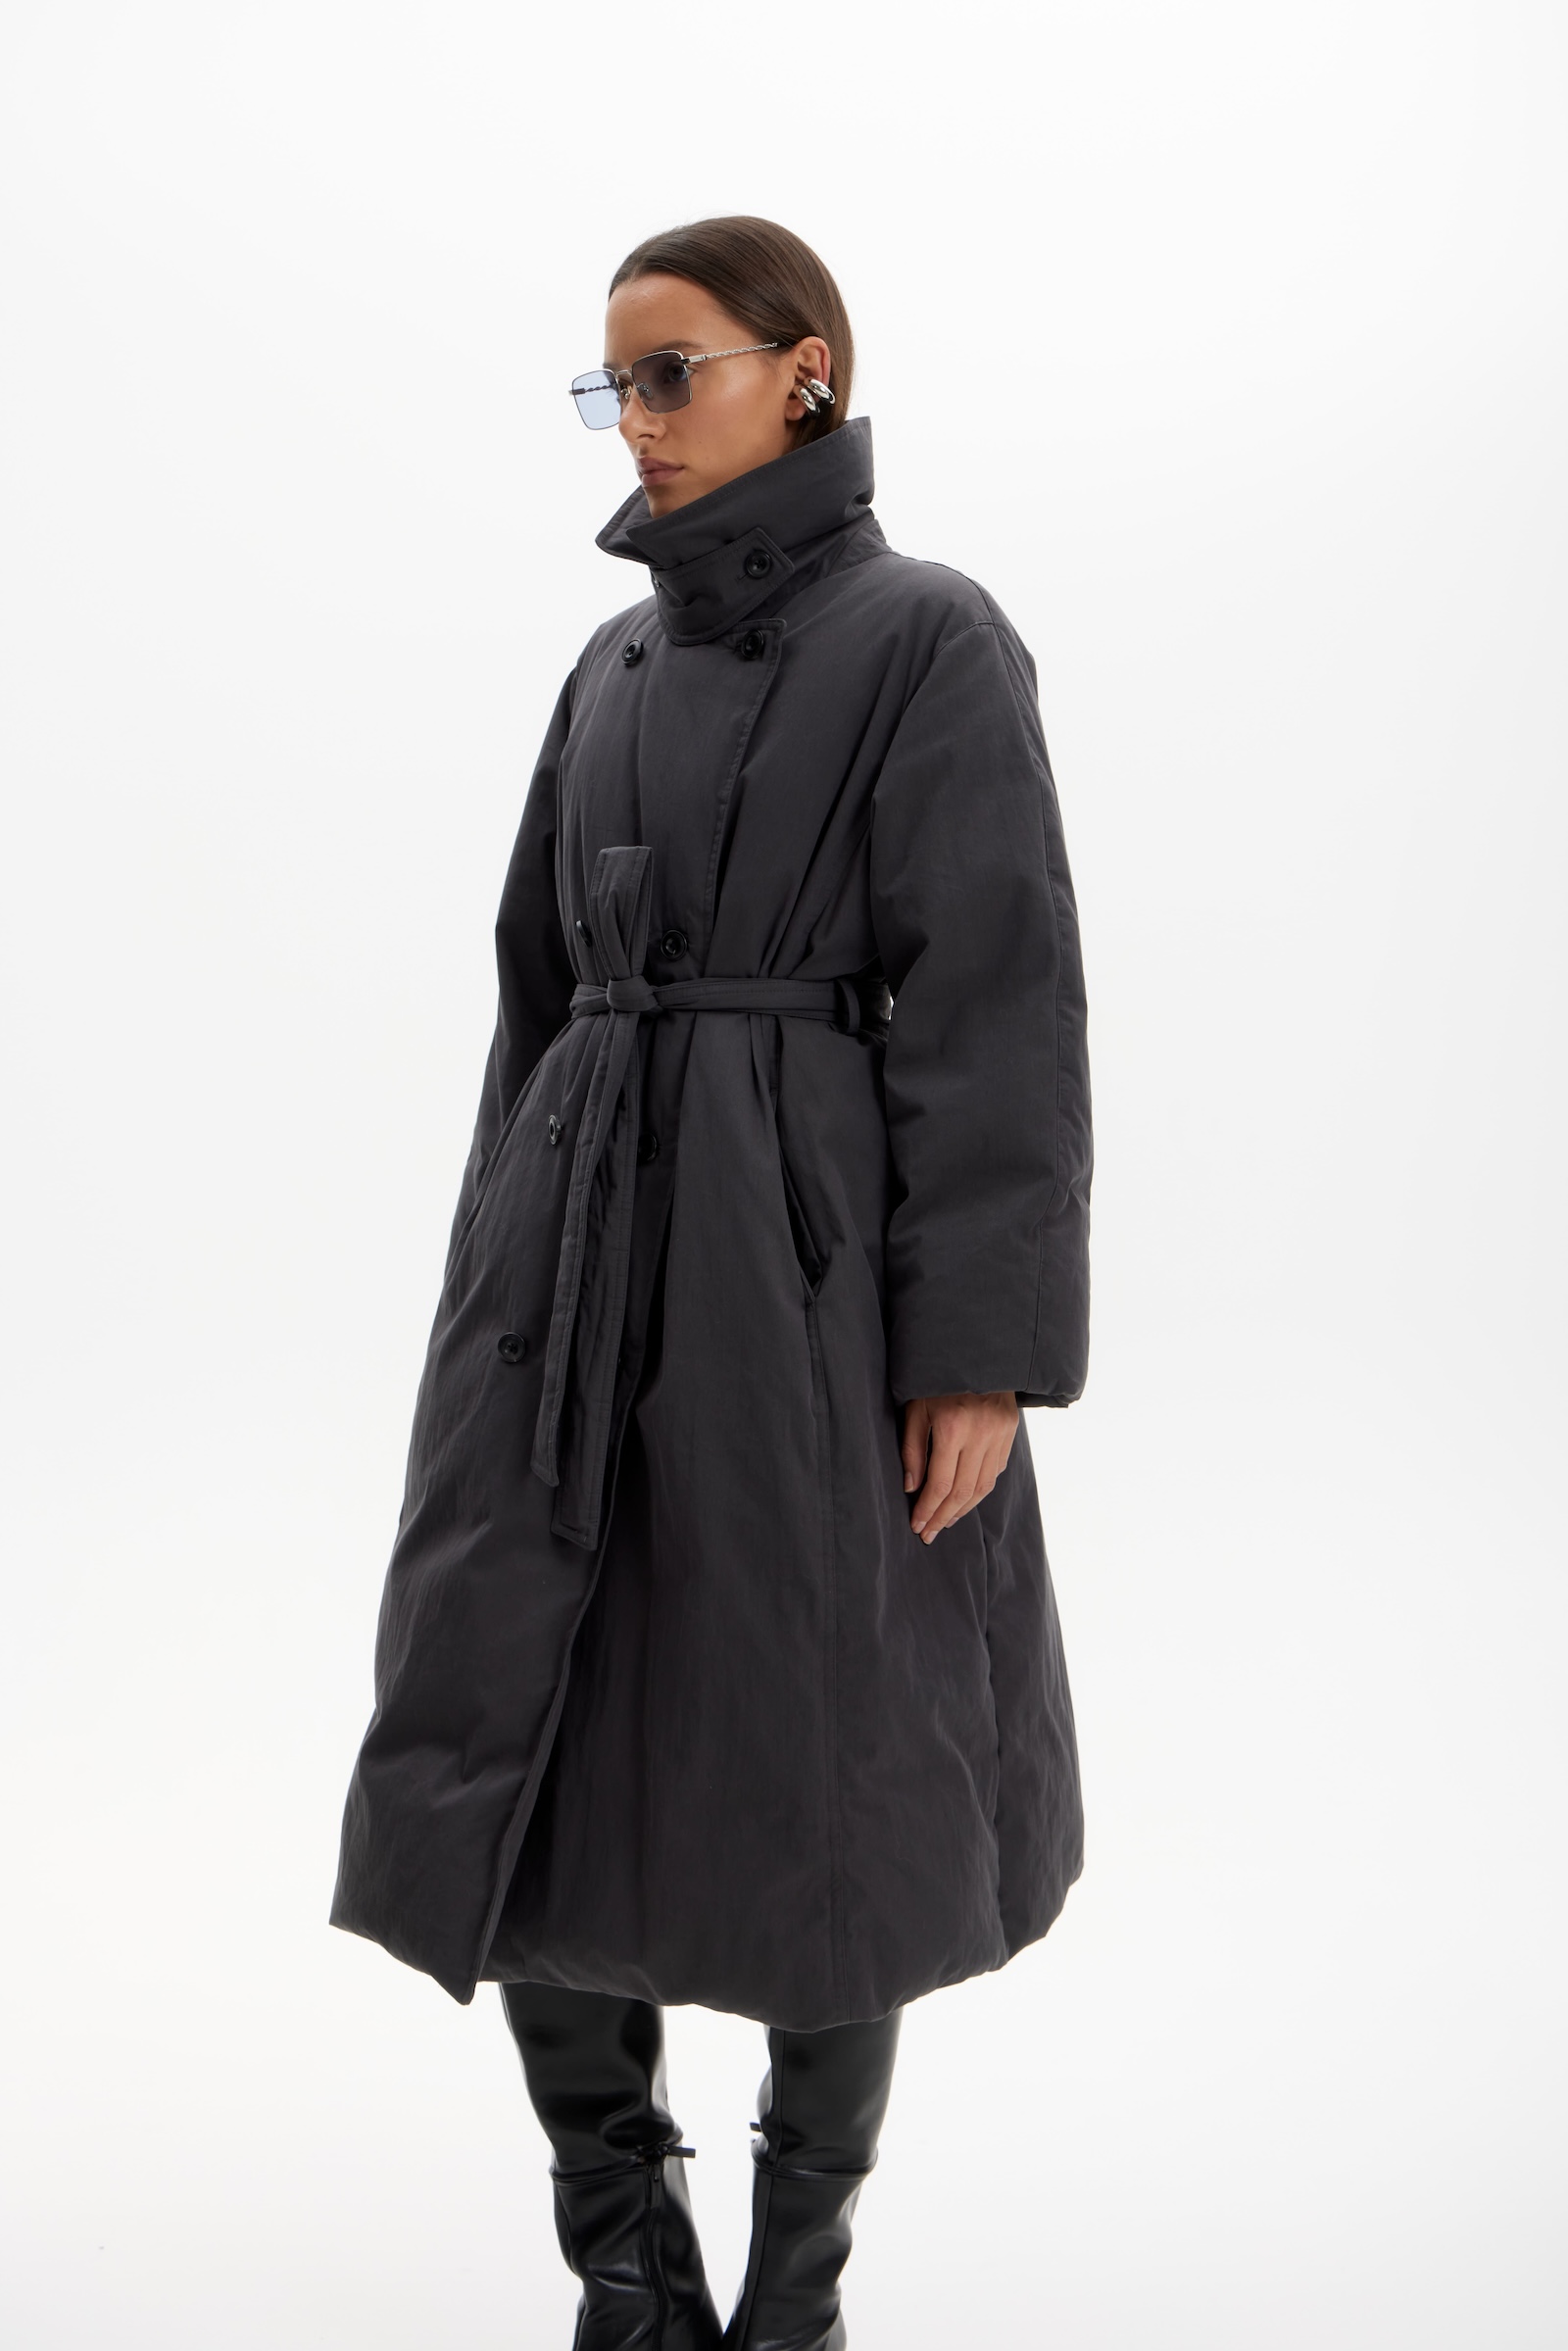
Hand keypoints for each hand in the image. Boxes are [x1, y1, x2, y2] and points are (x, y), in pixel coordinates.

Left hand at [901, 1391, 1019, 1542]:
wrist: (977, 1351)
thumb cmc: (936, 1379)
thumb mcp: (915, 1407)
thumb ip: (913, 1449)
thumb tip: (912, 1488)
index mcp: (953, 1426)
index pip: (941, 1483)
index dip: (928, 1509)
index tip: (917, 1525)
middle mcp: (980, 1433)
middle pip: (963, 1491)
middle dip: (943, 1516)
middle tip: (928, 1533)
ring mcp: (1000, 1434)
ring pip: (983, 1486)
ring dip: (963, 1509)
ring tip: (944, 1522)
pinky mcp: (1010, 1433)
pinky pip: (995, 1471)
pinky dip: (979, 1490)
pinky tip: (964, 1500)